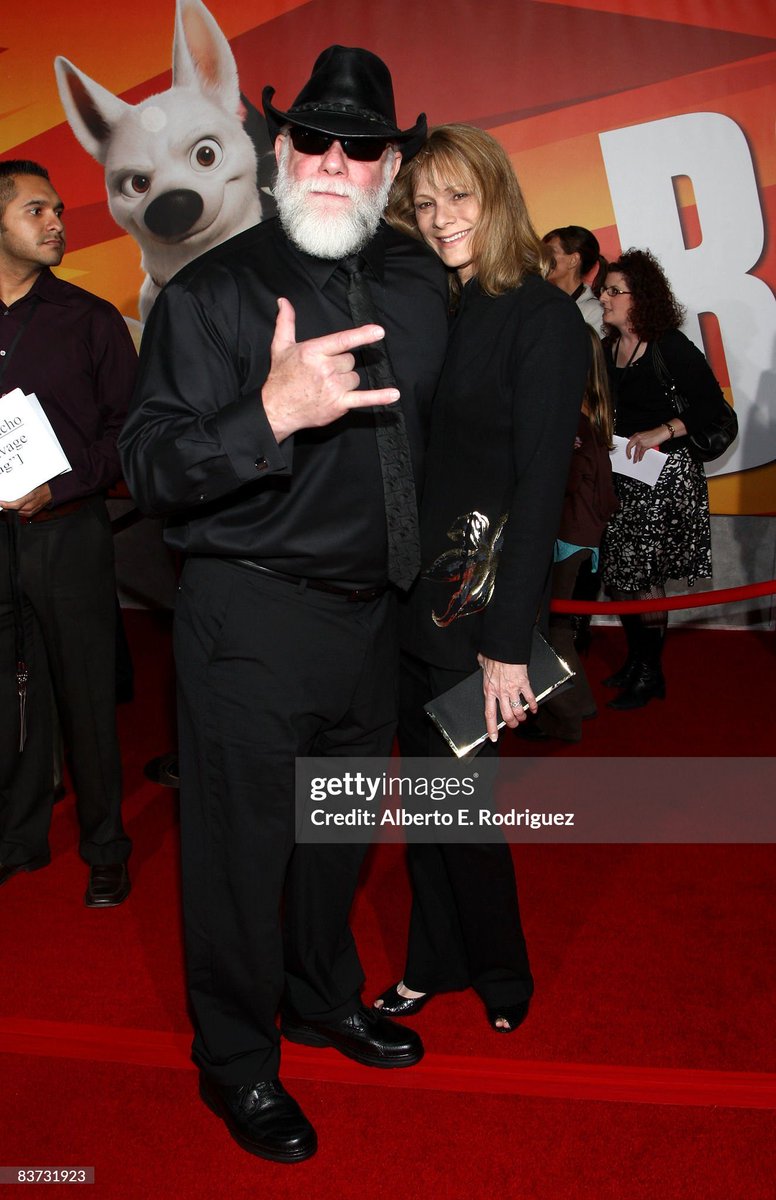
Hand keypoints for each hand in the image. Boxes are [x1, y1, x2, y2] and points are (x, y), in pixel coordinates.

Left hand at [0, 483, 52, 516]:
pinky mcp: (30, 514)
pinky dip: (16, 511)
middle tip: (2, 503)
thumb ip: (20, 491)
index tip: (1, 503)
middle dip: (7, 507)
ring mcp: (31, 511)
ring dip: (11, 509)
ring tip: (7, 505)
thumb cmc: (41, 488)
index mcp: (30, 499)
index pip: (16, 505)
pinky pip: (20, 514)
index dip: (7, 505)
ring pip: (16, 513)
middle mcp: (30, 507)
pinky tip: (14, 508)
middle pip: (14, 510)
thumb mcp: (30, 487)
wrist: (50, 493)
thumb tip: (11, 494)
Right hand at [261, 298, 399, 441]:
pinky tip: (394, 395)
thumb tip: (283, 302)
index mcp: (314, 351)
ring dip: (346, 382)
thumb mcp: (280, 346)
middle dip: (340, 365)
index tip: (379, 331)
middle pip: (349, 361)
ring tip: (327, 387)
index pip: (342, 341)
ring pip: (354, 378)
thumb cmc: (280, 377)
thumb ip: (286, 322)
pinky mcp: (339, 404)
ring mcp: (333, 387)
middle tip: (323, 373)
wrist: (276, 409)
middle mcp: (325, 368)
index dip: (362, 335)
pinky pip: (364, 399)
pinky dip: (380, 397)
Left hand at [477, 654, 536, 741]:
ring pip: (518, 710)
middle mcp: (500, 693)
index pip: (489, 714)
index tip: (494, 737)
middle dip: (511, 723)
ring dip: (521, 716)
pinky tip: (534, 708)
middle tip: (513, 724)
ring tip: (523, 717)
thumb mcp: (482, 662)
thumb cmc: (493, 653)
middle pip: (506, 716)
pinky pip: (529, 698)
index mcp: (489, 690)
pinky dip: (533, 705)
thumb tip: (481, 662)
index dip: (491, 728)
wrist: (504, 648)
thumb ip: (482, 666)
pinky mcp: (523, 683)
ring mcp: (512, 689)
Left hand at [625, 421, 683, 461]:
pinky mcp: (645, 445)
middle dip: (628, 453)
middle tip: (628, 457)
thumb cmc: (654, 434)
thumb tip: (635, 446)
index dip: (627, 447)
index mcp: (636, 435)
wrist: (661, 433)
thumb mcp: (644, 436)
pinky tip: (640, 458)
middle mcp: (637, 438)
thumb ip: (639, 440)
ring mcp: (641, 441)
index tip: (626, 451)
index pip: (628, 442)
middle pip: (629, 446)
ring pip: (636, 451)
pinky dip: (640, 456)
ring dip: (635, 457)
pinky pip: (641, 452)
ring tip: (634, 460)